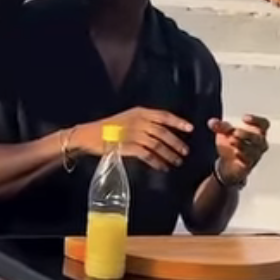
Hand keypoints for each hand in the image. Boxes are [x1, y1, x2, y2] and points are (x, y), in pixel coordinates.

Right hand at [74, 107, 192, 168]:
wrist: (89, 135)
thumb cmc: (108, 128)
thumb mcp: (127, 118)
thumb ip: (143, 122)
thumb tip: (162, 131)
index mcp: (139, 112)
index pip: (163, 115)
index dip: (178, 122)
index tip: (190, 128)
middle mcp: (138, 121)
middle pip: (163, 132)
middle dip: (176, 143)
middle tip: (185, 152)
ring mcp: (133, 134)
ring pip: (158, 145)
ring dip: (169, 155)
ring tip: (177, 162)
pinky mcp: (128, 146)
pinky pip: (148, 155)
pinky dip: (157, 162)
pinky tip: (162, 167)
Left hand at [211, 114, 269, 184]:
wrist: (228, 163)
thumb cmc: (232, 143)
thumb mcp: (225, 132)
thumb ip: (220, 126)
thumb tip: (212, 122)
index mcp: (257, 131)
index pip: (263, 124)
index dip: (256, 120)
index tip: (244, 118)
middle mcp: (259, 143)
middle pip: (259, 137)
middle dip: (246, 134)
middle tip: (234, 133)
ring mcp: (256, 154)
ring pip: (254, 150)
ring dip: (243, 145)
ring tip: (232, 141)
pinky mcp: (249, 164)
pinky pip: (249, 161)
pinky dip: (242, 156)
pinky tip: (235, 153)